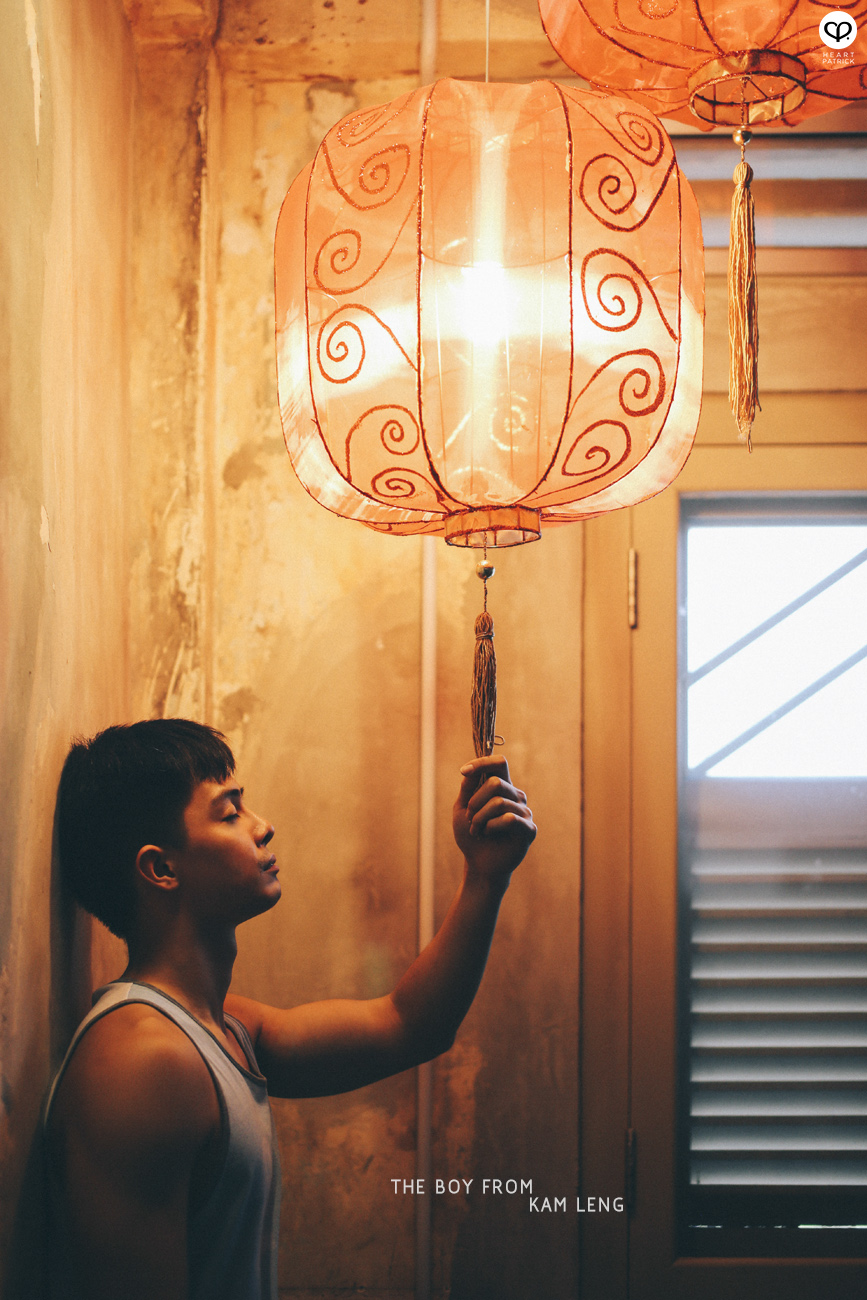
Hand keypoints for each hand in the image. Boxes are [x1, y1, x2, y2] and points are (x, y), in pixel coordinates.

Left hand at [452, 755, 535, 881]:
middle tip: (471, 818)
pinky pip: (508, 819)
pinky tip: (490, 835)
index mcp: (503, 787)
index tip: (464, 771)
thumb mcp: (463, 809)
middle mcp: (516, 796)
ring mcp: (524, 812)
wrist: (479, 864)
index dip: (482, 763)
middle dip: (475, 801)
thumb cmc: (472, 835)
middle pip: (495, 782)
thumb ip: (467, 788)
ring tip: (477, 830)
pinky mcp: (529, 829)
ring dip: (480, 818)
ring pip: (499, 802)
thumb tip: (470, 770)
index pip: (499, 764)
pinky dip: (491, 827)